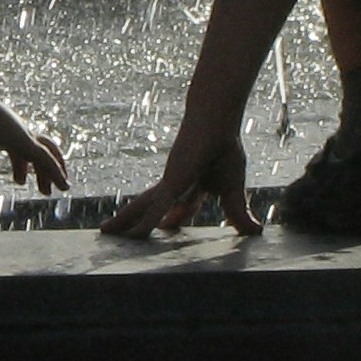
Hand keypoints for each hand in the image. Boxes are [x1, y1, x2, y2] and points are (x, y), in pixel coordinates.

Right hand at [0, 85, 70, 191]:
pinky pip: (45, 159)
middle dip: (41, 170)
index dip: (20, 165)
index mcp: (0, 129)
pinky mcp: (25, 141)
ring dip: (53, 173)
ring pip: (46, 154)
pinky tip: (64, 186)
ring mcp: (21, 134)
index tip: (20, 180)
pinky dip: (56, 173)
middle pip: (35, 150)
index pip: (15, 149)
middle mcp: (14, 130)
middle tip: (45, 189)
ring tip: (62, 189)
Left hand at [102, 127, 256, 237]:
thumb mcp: (233, 190)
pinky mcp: (169, 185)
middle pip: (151, 209)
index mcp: (193, 186)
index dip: (173, 219)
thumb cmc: (225, 149)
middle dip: (138, 222)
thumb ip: (239, 213)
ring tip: (104, 232)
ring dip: (124, 222)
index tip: (165, 229)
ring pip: (141, 209)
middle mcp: (175, 186)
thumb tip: (256, 233)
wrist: (216, 124)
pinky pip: (154, 211)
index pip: (181, 208)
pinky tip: (132, 236)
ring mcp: (169, 185)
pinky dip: (144, 225)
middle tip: (124, 235)